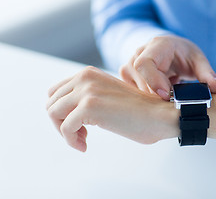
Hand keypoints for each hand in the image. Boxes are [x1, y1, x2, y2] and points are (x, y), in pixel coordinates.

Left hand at [46, 66, 178, 151]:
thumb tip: (69, 113)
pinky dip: (71, 140)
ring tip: (82, 139)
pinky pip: (65, 128)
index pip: (56, 91)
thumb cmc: (140, 111)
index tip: (77, 124)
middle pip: (51, 102)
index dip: (62, 111)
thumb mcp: (108, 95)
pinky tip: (85, 145)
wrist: (160, 115)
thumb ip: (90, 96)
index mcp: (89, 73)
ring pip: (53, 113)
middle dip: (61, 122)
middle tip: (80, 134)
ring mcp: (87, 91)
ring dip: (64, 132)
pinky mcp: (89, 107)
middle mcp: (85, 77)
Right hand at [119, 35, 215, 99]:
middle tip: (173, 102)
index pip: (145, 63)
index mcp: (158, 46)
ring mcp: (130, 65)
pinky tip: (159, 97)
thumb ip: (206, 73)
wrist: (170, 49)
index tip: (165, 95)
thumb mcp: (198, 60)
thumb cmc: (184, 54)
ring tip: (168, 97)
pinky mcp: (127, 76)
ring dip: (152, 98)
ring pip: (135, 89)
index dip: (153, 81)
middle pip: (140, 80)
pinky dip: (147, 99)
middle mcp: (139, 53)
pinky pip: (133, 93)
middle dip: (156, 95)